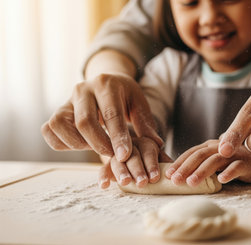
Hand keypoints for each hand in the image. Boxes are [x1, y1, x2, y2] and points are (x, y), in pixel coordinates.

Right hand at [41, 73, 162, 161]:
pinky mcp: (57, 112)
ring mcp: (66, 100)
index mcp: (107, 85)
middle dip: (99, 144)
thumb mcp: (139, 104)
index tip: (124, 156)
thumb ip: (146, 124)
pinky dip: (62, 143)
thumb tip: (156, 145)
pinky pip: (49, 130)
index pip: (111, 114)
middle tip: (113, 157)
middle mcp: (83, 89)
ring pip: (60, 125)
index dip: (117, 137)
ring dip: (78, 144)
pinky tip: (81, 145)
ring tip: (96, 147)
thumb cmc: (125, 96)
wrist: (105, 82)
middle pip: (84, 122)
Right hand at [97, 136, 172, 188]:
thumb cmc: (152, 161)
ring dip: (122, 172)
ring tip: (126, 182)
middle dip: (138, 170)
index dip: (152, 165)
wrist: (133, 152)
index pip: (148, 151)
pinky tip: (104, 185)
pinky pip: (103, 168)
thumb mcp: (161, 158)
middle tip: (142, 182)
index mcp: (146, 142)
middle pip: (133, 156)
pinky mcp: (107, 163)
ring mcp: (117, 153)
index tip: (155, 177)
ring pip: (118, 161)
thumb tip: (173, 168)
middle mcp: (131, 145)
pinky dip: (103, 177)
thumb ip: (166, 162)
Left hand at [166, 140, 250, 185]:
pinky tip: (221, 180)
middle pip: (200, 155)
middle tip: (175, 181)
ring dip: (202, 172)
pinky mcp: (247, 162)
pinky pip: (237, 167)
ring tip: (191, 183)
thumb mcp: (216, 159)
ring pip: (216, 161)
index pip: (192, 152)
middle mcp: (220, 147)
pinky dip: (229, 173)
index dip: (179, 162)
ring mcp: (234, 154)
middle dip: (186, 168)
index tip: (168, 175)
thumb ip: (201, 163)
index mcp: (210, 146)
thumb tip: (177, 174)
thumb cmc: (234, 160)